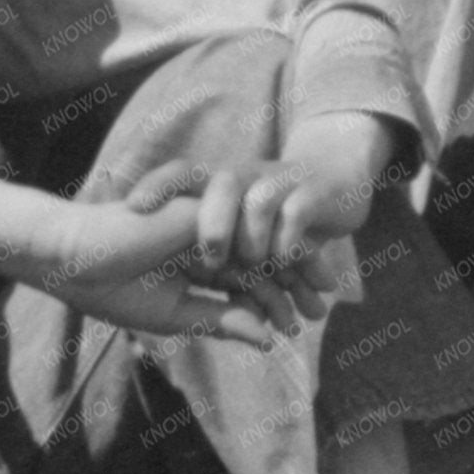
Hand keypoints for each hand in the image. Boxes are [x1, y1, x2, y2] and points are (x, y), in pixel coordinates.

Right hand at [22, 191, 285, 349]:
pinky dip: (275, 258)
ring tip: (311, 309)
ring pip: (263, 250)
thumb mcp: (175, 315)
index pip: (246, 279)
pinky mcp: (208, 216)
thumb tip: (267, 341)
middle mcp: (209, 240)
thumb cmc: (113, 288)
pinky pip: (248, 238)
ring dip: (292, 279)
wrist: (74, 261)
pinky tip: (292, 283)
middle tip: (319, 313)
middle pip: (263, 262)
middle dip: (294, 287)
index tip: (296, 326)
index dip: (273, 301)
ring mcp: (209, 225)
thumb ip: (221, 322)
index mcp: (198, 260)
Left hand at [153, 110, 398, 319]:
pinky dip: (287, 243)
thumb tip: (181, 301)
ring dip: (253, 242)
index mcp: (219, 184)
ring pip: (258, 204)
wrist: (340, 178)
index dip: (157, 185)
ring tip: (256, 269)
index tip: (134, 206)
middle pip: (221, 186)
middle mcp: (247, 177)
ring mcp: (282, 183)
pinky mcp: (315, 193)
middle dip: (213, 226)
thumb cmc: (277, 214)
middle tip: (210, 263)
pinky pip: (296, 215)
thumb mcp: (243, 231)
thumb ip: (218, 260)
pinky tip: (286, 261)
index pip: (181, 172)